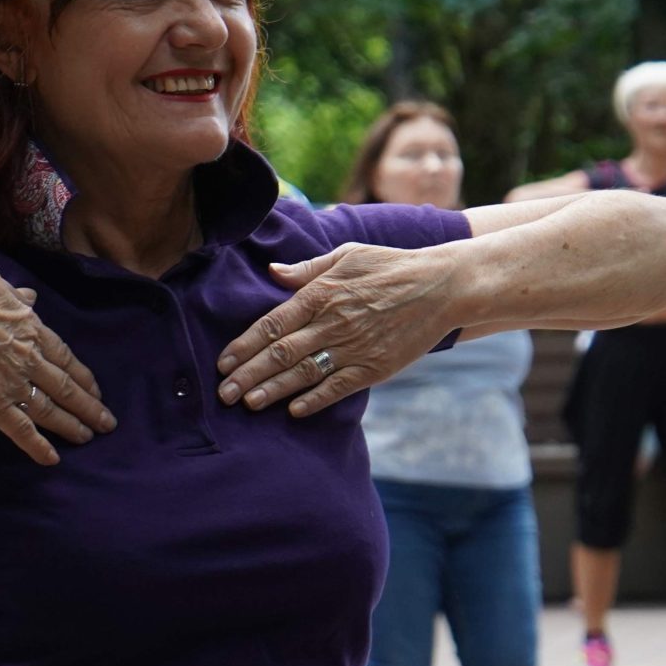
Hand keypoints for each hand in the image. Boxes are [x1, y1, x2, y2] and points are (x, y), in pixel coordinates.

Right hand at [0, 262, 113, 465]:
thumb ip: (14, 293)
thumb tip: (30, 298)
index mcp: (31, 329)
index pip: (64, 357)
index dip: (82, 375)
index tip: (95, 389)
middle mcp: (29, 360)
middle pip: (66, 387)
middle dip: (89, 406)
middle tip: (107, 422)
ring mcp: (13, 385)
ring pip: (51, 410)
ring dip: (72, 426)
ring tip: (89, 438)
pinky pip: (21, 430)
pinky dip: (38, 446)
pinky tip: (53, 460)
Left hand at [216, 243, 459, 418]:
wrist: (442, 286)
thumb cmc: (391, 266)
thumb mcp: (347, 255)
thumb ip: (307, 269)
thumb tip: (272, 272)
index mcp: (322, 292)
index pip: (272, 323)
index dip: (244, 345)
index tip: (223, 363)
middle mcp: (333, 321)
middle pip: (281, 352)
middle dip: (248, 374)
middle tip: (224, 394)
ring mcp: (355, 346)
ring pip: (304, 372)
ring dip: (273, 390)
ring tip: (248, 403)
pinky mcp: (375, 366)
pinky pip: (338, 387)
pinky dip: (315, 399)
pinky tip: (294, 411)